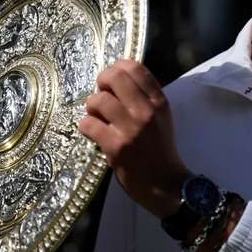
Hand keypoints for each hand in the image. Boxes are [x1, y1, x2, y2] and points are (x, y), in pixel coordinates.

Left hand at [79, 59, 189, 218]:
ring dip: (92, 107)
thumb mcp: (161, 118)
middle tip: (101, 94)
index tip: (112, 80)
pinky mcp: (116, 147)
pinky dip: (87, 127)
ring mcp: (131, 129)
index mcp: (158, 102)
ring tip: (97, 117)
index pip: (135, 68)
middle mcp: (146, 111)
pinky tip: (94, 133)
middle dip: (102, 82)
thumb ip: (144, 98)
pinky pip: (89, 124)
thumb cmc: (160, 149)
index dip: (117, 68)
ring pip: (98, 100)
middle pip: (114, 77)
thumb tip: (116, 79)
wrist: (165, 184)